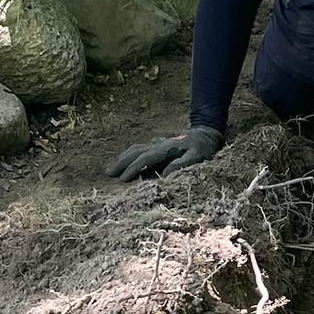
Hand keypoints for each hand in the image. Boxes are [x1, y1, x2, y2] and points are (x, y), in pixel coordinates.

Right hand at [105, 126, 223, 182]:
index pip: (145, 159)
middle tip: (107, 174)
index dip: (133, 169)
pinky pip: (140, 149)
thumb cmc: (203, 148)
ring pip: (135, 149)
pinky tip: (124, 161)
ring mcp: (157, 144)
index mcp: (166, 149)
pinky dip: (129, 155)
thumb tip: (165, 173)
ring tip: (110, 169)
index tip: (122, 180)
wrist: (206, 134)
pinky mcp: (158, 146)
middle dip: (121, 162)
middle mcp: (158, 145)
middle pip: (135, 152)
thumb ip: (182, 164)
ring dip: (122, 158)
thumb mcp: (198, 157)